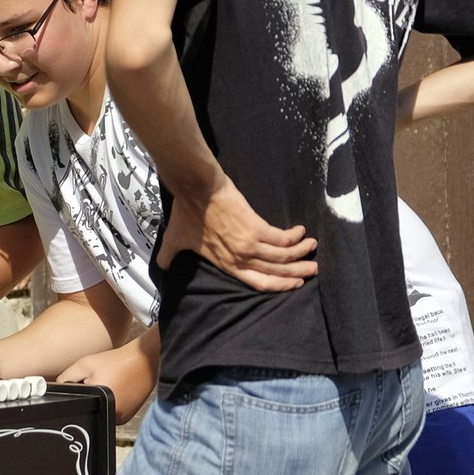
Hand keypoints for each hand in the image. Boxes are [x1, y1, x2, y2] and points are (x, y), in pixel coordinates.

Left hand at [59, 343, 157, 425]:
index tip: (82, 382)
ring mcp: (121, 420)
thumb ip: (66, 378)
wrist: (144, 360)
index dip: (76, 393)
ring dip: (98, 400)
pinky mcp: (127, 418)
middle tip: (98, 379)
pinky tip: (115, 388)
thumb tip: (54, 390)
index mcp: (100, 407)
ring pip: (98, 411)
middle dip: (87, 396)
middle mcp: (112, 418)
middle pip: (88, 410)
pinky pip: (110, 412)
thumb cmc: (116, 362)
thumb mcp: (84, 365)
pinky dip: (109, 402)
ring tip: (108, 382)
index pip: (77, 405)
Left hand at [157, 176, 316, 290]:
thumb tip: (161, 268)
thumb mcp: (175, 240)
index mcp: (224, 264)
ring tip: (312, 248)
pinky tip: (301, 232)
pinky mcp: (255, 228)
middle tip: (312, 270)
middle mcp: (238, 258)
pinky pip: (282, 238)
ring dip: (301, 253)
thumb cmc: (185, 213)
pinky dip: (295, 237)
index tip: (294, 283)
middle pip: (275, 272)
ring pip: (283, 256)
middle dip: (297, 273)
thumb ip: (169, 257)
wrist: (195, 189)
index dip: (278, 285)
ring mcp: (248, 245)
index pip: (257, 282)